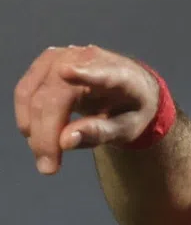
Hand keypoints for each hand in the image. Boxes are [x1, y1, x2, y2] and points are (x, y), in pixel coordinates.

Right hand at [13, 45, 160, 174]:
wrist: (128, 89)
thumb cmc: (130, 110)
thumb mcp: (127, 128)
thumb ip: (100, 132)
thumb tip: (65, 141)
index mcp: (120, 75)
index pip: (102, 74)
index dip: (85, 74)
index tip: (67, 73)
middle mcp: (88, 59)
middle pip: (55, 96)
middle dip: (46, 134)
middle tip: (48, 168)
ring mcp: (63, 57)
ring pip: (34, 94)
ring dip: (34, 129)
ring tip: (44, 158)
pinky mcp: (45, 63)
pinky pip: (26, 91)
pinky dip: (27, 117)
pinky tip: (35, 138)